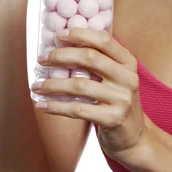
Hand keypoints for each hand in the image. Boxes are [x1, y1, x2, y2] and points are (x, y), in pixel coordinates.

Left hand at [32, 28, 150, 162]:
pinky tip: (43, 105)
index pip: (104, 40)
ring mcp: (122, 99)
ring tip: (36, 85)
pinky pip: (78, 109)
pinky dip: (56, 106)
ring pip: (79, 85)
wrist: (135, 137)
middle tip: (42, 60)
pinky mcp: (113, 119)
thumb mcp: (117, 78)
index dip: (80, 34)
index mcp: (128, 63)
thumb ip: (100, 62)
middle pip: (89, 58)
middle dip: (60, 56)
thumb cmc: (118, 103)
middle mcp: (128, 78)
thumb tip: (63, 46)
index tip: (58, 35)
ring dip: (52, 84)